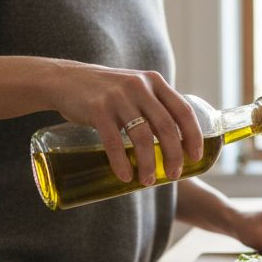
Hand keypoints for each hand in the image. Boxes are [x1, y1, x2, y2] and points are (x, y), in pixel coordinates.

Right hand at [45, 62, 202, 185]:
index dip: (193, 136)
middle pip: (166, 127)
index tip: (196, 157)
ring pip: (142, 136)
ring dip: (148, 163)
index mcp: (154, 82)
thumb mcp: (134, 88)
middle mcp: (139, 86)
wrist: (65, 79)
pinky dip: (121, 162)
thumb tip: (174, 141)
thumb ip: (153, 106)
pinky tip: (125, 176)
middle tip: (173, 175)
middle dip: (173, 155)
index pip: (183, 111)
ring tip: (148, 181)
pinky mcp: (97, 109)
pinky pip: (114, 141)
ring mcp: (118, 97)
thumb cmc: (105, 91)